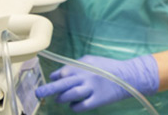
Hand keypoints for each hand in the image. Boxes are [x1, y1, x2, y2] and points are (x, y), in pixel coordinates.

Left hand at [35, 54, 158, 111]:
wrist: (129, 76)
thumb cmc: (109, 68)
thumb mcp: (92, 61)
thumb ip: (76, 66)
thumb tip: (60, 74)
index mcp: (83, 65)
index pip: (62, 71)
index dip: (55, 77)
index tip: (53, 81)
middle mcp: (85, 76)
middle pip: (62, 83)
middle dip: (48, 88)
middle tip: (38, 93)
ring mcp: (91, 88)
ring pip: (68, 95)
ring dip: (61, 98)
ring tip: (59, 99)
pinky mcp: (96, 100)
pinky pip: (79, 106)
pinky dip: (73, 106)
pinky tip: (74, 104)